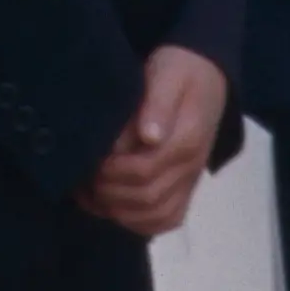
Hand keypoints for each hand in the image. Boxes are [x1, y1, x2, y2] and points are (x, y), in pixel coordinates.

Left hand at [79, 45, 227, 239]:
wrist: (207, 74)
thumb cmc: (179, 68)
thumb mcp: (168, 73)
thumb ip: (158, 104)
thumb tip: (148, 136)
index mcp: (187, 139)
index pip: (144, 170)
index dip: (111, 172)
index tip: (89, 161)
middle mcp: (191, 167)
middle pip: (147, 198)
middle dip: (109, 193)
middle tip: (83, 178)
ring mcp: (191, 181)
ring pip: (156, 216)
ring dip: (119, 211)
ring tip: (90, 194)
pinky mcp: (186, 188)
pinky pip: (166, 220)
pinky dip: (138, 222)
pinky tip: (112, 207)